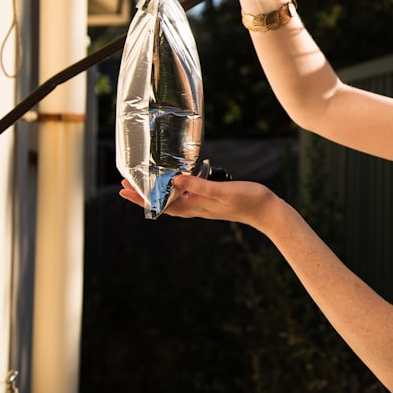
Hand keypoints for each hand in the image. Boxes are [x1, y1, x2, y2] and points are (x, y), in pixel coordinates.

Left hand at [119, 174, 275, 227]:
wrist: (267, 211)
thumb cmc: (247, 200)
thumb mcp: (222, 191)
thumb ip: (198, 186)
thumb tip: (174, 180)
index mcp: (195, 207)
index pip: (161, 204)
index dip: (142, 198)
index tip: (125, 190)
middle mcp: (195, 208)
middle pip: (162, 203)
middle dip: (144, 195)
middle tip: (126, 185)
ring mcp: (203, 206)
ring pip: (172, 201)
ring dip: (156, 193)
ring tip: (145, 184)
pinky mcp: (210, 201)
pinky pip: (185, 197)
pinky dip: (174, 190)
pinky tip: (175, 182)